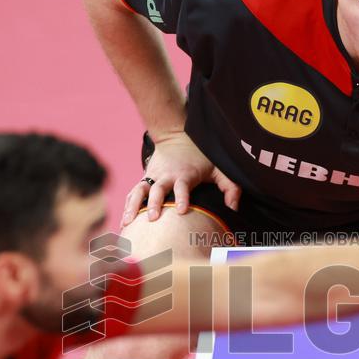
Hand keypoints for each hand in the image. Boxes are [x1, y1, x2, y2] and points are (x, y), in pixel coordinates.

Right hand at [122, 134, 241, 224]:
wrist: (176, 136)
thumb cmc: (201, 157)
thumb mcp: (219, 168)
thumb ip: (230, 187)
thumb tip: (233, 207)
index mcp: (185, 175)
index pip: (183, 187)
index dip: (183, 198)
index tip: (183, 211)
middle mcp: (166, 176)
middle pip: (157, 190)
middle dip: (154, 204)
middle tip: (152, 219)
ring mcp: (153, 178)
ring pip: (140, 191)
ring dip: (134, 206)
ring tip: (128, 222)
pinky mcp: (145, 179)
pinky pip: (134, 193)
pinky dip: (128, 205)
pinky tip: (124, 221)